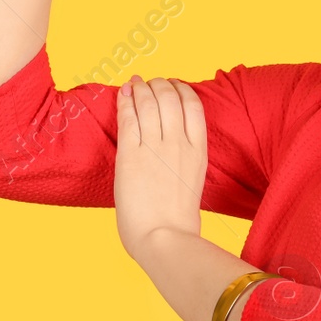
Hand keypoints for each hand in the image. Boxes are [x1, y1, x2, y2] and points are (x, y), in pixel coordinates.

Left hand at [114, 74, 206, 261]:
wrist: (164, 238)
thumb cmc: (177, 221)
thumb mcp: (192, 181)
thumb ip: (185, 160)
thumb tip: (174, 151)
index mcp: (198, 151)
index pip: (193, 105)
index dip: (182, 89)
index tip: (173, 85)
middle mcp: (178, 143)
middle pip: (170, 98)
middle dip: (159, 85)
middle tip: (149, 82)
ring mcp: (154, 147)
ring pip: (148, 103)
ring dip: (140, 88)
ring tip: (134, 83)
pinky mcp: (131, 154)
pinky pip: (128, 118)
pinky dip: (125, 101)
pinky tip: (122, 93)